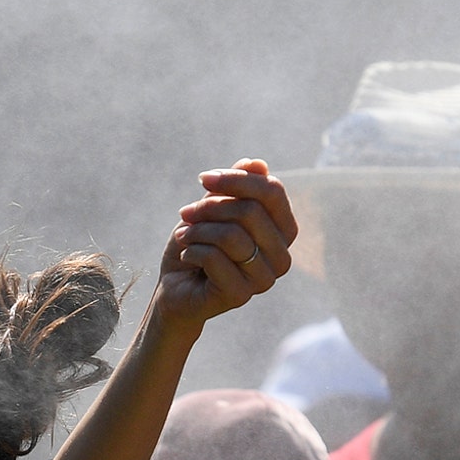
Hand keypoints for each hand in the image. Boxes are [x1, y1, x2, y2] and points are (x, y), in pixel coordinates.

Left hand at [152, 158, 296, 330]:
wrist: (175, 289)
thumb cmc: (199, 245)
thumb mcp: (213, 210)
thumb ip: (235, 188)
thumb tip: (256, 164)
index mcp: (283, 231)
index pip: (272, 192)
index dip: (236, 179)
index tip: (203, 178)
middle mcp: (282, 257)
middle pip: (250, 212)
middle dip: (209, 207)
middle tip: (185, 213)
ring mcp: (264, 279)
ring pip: (231, 235)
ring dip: (197, 230)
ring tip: (183, 235)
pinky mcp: (241, 295)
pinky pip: (214, 258)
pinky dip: (191, 250)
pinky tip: (187, 257)